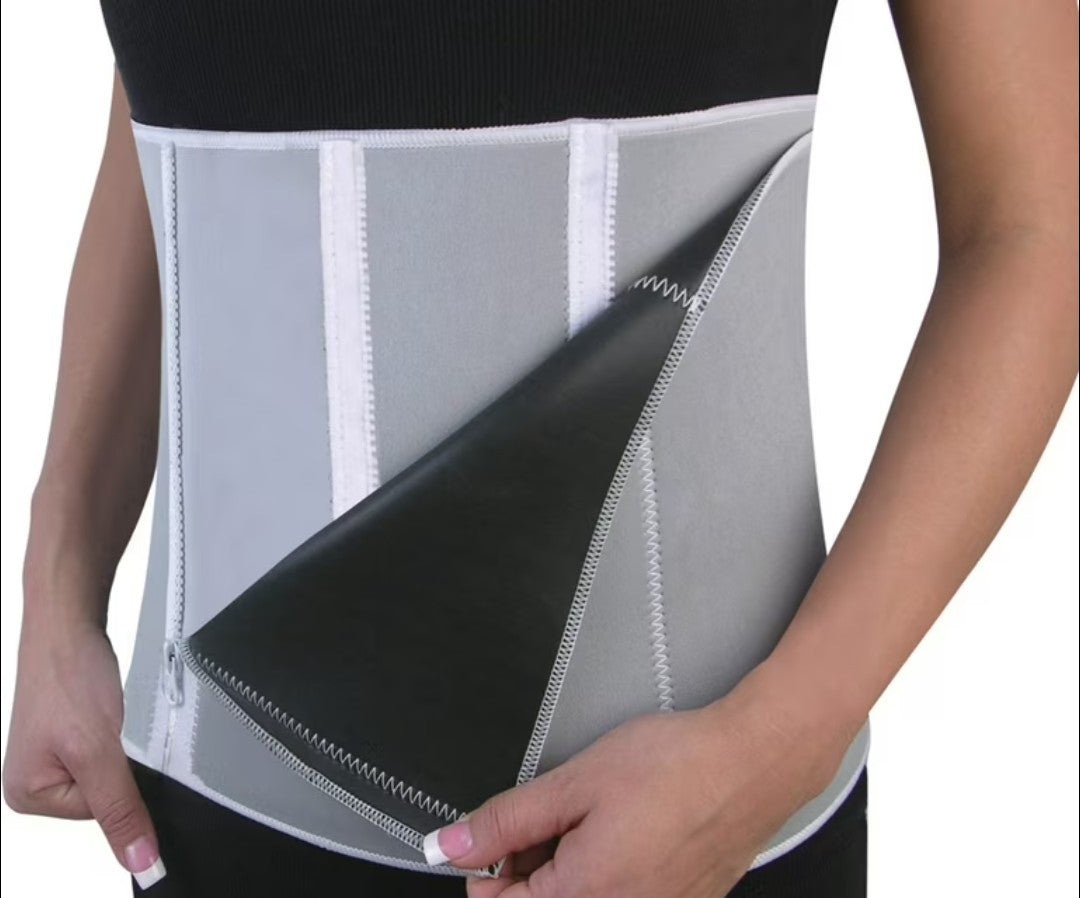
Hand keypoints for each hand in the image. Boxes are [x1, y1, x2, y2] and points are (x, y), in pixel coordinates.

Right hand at [2, 614, 165, 888]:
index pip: (103, 815)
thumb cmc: (66, 675)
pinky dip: (121, 728)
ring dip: (123, 742)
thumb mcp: (100, 752)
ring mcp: (57, 754)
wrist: (69, 621)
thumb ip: (121, 810)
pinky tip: (110, 708)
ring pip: (116, 767)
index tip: (118, 750)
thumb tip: (140, 862)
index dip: (123, 782)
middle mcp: (39, 779)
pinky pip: (113, 745)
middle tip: (110, 726)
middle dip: (123, 760)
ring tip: (107, 713)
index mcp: (29, 797)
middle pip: (111, 792)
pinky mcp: (75, 731)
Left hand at [428, 674, 851, 897]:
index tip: (500, 834)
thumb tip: (451, 845)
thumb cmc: (677, 766)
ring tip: (595, 814)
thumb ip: (506, 821)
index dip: (488, 867)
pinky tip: (625, 827)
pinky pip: (623, 896)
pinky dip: (608, 868)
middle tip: (555, 813)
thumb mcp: (574, 783)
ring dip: (570, 866)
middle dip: (532, 865)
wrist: (754, 761)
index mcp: (585, 897)